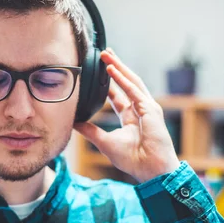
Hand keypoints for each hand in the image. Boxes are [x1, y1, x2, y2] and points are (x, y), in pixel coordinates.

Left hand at [74, 48, 179, 182]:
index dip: (110, 82)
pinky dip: (123, 80)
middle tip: (104, 53)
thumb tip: (73, 122)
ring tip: (107, 55)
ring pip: (131, 81)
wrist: (150, 170)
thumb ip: (90, 131)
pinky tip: (112, 70)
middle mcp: (140, 110)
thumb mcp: (105, 142)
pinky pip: (134, 91)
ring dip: (119, 67)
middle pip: (126, 83)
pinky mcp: (150, 110)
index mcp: (131, 118)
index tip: (99, 71)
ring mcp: (147, 108)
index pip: (119, 95)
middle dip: (115, 67)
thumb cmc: (133, 160)